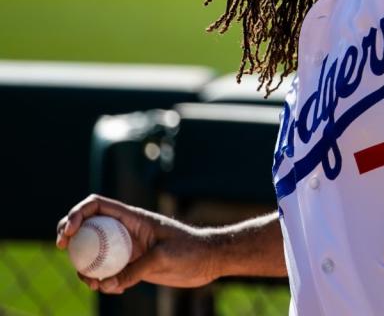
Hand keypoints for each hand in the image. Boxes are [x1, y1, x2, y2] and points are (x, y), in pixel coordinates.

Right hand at [56, 195, 217, 293]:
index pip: (98, 206)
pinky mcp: (132, 265)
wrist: (209, 260)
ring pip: (94, 253)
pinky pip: (107, 272)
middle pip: (88, 227)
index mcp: (133, 218)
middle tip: (64, 250)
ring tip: (92, 283)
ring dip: (85, 267)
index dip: (78, 214)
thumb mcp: (164, 257)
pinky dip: (104, 282)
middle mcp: (126, 230)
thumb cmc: (191, 250)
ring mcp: (127, 248)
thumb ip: (136, 269)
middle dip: (70, 236)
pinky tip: (115, 289)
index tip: (69, 233)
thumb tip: (108, 283)